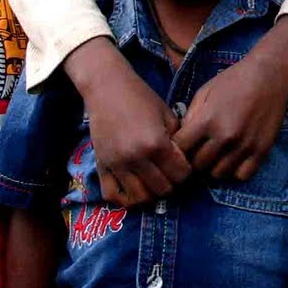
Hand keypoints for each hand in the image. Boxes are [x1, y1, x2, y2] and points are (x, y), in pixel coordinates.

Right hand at [81, 57, 189, 204]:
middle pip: (162, 189)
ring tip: (153, 181)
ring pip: (139, 198)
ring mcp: (117, 164)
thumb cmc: (141, 97)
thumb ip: (178, 139)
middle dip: (171, 183)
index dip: (186, 172)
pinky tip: (133, 189)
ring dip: (150, 193)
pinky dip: (124, 198)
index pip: (180, 175)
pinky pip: (112, 195)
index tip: (183, 165)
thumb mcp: (167, 114)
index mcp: (156, 143)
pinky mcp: (102, 166)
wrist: (107, 88)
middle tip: (170, 173)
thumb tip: (185, 160)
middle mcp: (136, 158)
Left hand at [173, 53, 287, 181]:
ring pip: (218, 174)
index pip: (180, 149)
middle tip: (200, 150)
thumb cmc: (234, 80)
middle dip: (195, 158)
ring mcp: (244, 146)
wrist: (270, 74)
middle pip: (198, 165)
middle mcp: (225, 137)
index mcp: (207, 121)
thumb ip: (191, 116)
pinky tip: (235, 157)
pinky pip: (242, 175)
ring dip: (215, 166)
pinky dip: (236, 170)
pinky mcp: (262, 150)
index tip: (183, 144)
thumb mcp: (205, 92)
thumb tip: (182, 138)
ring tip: (218, 154)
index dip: (178, 148)